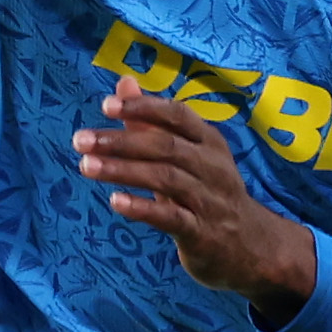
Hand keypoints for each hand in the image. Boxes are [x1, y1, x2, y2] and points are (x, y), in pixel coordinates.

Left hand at [73, 78, 320, 316]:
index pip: (178, 116)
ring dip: (123, 170)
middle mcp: (212, 166)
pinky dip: (142, 208)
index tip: (106, 105)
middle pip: (166, 146)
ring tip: (86, 166)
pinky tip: (116, 201)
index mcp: (209, 142)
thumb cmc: (208, 193)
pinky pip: (171, 218)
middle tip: (81, 140)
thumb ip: (151, 122)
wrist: (250, 247)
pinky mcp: (202, 233)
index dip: (144, 108)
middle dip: (121, 140)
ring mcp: (209, 200)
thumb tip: (123, 84)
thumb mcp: (186, 155)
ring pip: (165, 178)